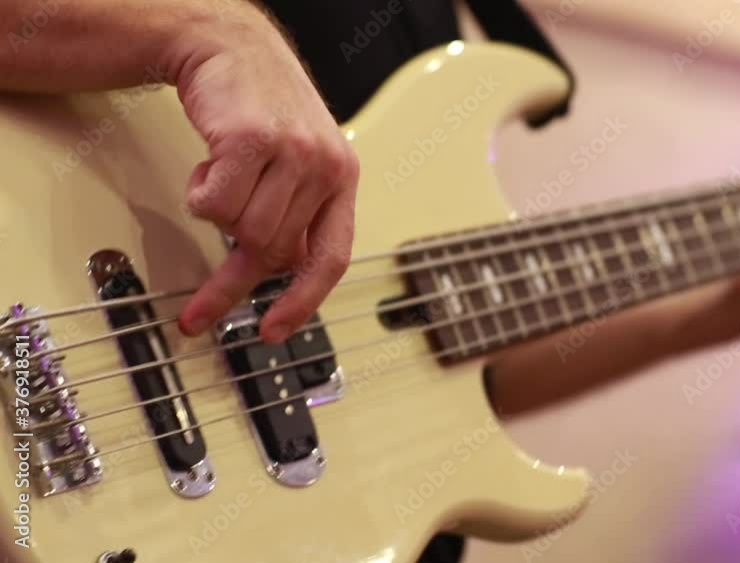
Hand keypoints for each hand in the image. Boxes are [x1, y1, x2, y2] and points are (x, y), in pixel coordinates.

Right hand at [164, 6, 358, 342]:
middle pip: (273, 251)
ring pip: (241, 230)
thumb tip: (281, 271)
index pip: (330, 257)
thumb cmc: (262, 107)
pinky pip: (214, 205)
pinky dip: (199, 193)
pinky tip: (208, 164)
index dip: (303, 301)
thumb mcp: (300, 160)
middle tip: (203, 299)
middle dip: (234, 272)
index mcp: (343, 179)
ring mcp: (293, 154)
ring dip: (217, 215)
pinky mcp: (252, 142)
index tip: (274, 332)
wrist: (231, 47)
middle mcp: (325, 168)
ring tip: (220, 180)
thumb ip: (296, 214)